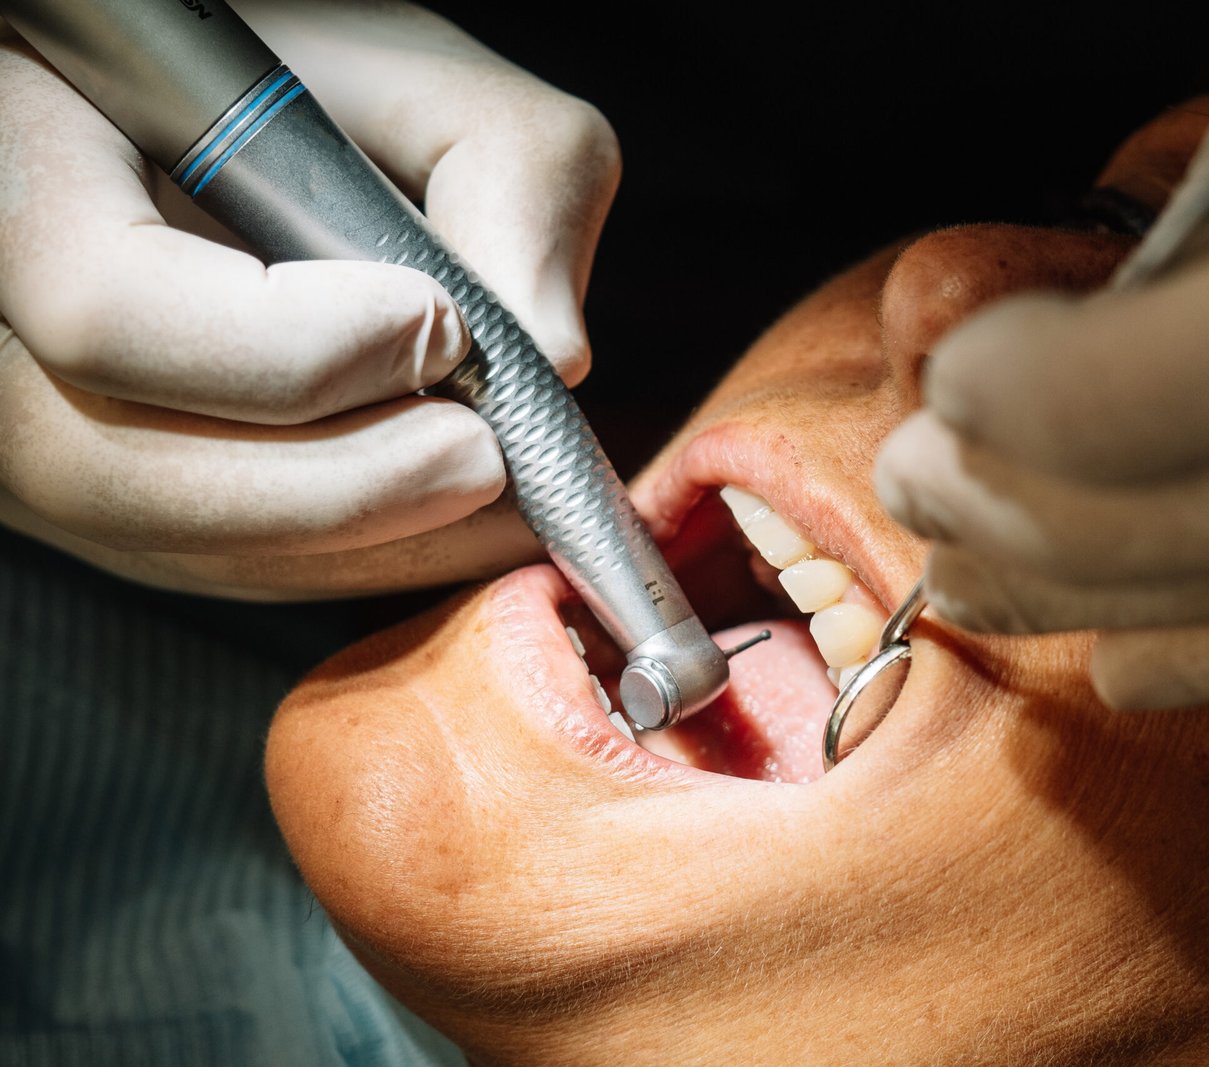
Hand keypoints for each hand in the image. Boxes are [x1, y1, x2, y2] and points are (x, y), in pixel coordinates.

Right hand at [0, 0, 619, 598]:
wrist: (249, 126)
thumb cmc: (322, 72)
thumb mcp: (430, 75)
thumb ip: (513, 175)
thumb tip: (550, 360)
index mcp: (33, 159)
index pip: (107, 306)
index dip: (292, 349)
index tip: (436, 322)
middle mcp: (3, 312)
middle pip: (125, 473)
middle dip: (346, 485)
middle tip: (488, 454)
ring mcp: (33, 415)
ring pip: (170, 543)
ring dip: (361, 543)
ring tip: (499, 491)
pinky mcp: (103, 487)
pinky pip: (207, 567)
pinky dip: (345, 563)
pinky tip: (446, 520)